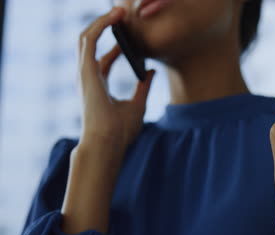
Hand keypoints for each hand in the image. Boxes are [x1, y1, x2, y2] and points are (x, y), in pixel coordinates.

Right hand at [78, 7, 155, 150]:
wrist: (109, 143)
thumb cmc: (121, 131)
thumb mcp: (138, 104)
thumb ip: (143, 87)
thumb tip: (151, 70)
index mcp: (99, 85)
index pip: (105, 59)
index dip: (116, 44)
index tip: (129, 34)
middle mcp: (89, 77)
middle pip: (93, 44)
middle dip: (105, 26)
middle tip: (122, 14)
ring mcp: (85, 73)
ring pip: (87, 37)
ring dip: (102, 21)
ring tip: (119, 10)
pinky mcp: (85, 70)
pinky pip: (89, 40)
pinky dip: (100, 25)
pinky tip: (114, 17)